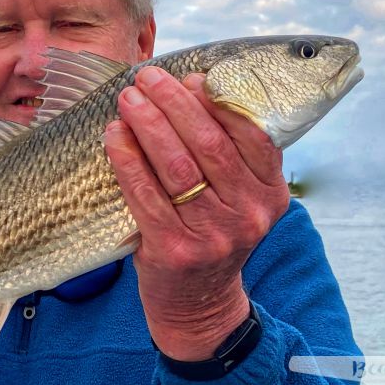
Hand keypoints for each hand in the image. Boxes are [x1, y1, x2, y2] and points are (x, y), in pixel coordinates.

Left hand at [104, 66, 290, 360]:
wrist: (198, 306)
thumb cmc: (211, 238)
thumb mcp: (238, 200)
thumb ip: (230, 156)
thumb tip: (195, 87)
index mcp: (270, 194)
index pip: (250, 134)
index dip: (217, 101)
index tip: (188, 77)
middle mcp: (248, 214)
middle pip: (208, 144)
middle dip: (174, 103)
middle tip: (147, 79)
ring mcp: (212, 235)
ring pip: (176, 165)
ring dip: (148, 125)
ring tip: (128, 100)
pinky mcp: (174, 251)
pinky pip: (146, 195)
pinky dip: (127, 160)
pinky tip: (114, 137)